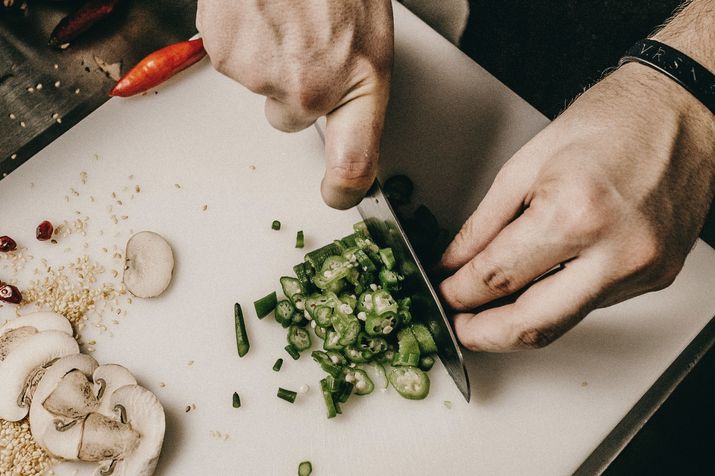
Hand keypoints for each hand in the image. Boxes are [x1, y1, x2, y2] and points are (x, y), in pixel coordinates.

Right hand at [196, 0, 392, 208]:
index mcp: (358, 82)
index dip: (344, 188)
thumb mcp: (369, 33)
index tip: (337, 194)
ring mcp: (262, 74)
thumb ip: (353, 85)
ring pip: (259, 85)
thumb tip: (338, 120)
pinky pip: (232, 59)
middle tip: (305, 42)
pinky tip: (260, 9)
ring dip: (268, 56)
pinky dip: (242, 38)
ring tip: (284, 14)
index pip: (355, 163)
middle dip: (294, 88)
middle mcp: (308, 90)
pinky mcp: (225, 53)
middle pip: (289, 118)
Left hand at [438, 63, 714, 351]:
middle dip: (485, 334)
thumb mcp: (526, 164)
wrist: (683, 109)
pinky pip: (592, 305)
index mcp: (575, 213)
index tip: (445, 294)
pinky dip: (555, 302)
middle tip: (459, 326)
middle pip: (533, 325)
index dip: (460, 293)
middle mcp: (615, 252)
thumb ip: (483, 224)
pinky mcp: (656, 277)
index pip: (498, 277)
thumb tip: (455, 263)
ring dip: (519, 323)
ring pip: (564, 323)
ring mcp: (642, 270)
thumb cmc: (611, 120)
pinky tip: (535, 288)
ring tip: (488, 309)